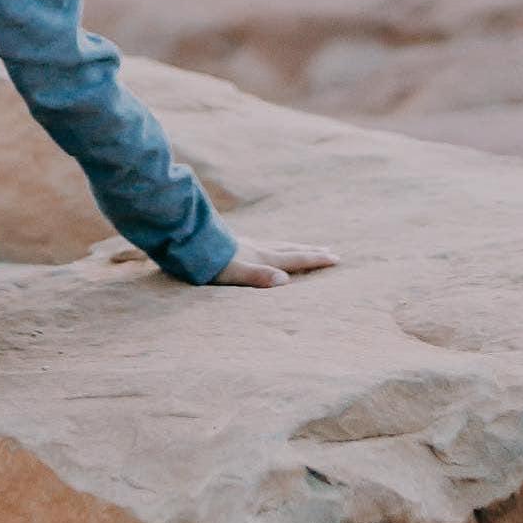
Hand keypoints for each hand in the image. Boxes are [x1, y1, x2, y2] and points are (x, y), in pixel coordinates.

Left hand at [211, 237, 338, 287]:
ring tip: (304, 246)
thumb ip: (259, 276)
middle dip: (310, 251)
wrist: (186, 242)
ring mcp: (245, 245)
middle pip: (290, 248)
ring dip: (294, 246)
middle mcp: (256, 248)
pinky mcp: (233, 244)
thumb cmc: (209, 263)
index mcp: (261, 257)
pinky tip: (266, 247)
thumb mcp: (235, 273)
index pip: (294, 258)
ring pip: (277, 244)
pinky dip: (274, 246)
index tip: (336, 258)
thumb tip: (286, 280)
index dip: (315, 259)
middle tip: (330, 250)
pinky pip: (262, 244)